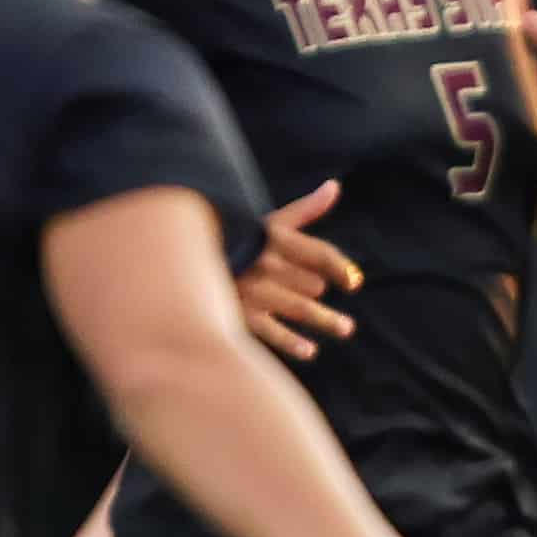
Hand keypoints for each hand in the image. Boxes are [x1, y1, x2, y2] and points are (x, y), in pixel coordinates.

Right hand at [238, 179, 359, 361]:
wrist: (183, 258)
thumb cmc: (238, 238)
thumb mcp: (269, 221)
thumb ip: (305, 209)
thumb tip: (334, 186)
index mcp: (274, 237)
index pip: (321, 254)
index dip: (341, 268)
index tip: (353, 282)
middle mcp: (266, 262)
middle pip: (312, 284)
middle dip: (317, 290)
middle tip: (321, 295)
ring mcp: (254, 289)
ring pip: (302, 308)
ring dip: (327, 320)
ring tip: (346, 328)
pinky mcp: (240, 313)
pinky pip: (273, 331)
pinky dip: (292, 343)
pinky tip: (310, 350)